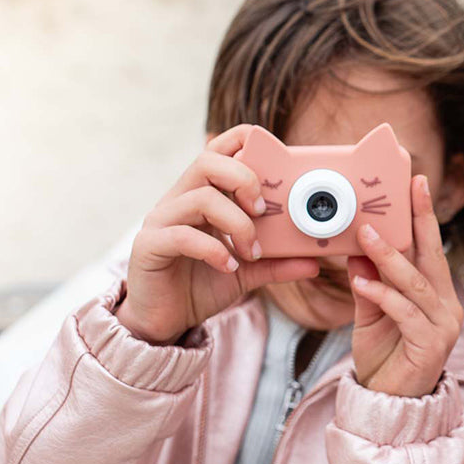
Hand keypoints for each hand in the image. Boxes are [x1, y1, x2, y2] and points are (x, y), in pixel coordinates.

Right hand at [116, 125, 320, 344]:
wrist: (165, 320)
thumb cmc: (203, 284)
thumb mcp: (248, 271)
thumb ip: (278, 262)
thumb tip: (315, 262)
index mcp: (203, 194)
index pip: (219, 149)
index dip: (245, 143)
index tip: (276, 170)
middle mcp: (179, 199)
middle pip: (208, 161)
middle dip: (244, 179)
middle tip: (263, 211)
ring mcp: (161, 219)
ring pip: (201, 198)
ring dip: (237, 224)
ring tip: (252, 251)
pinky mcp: (148, 245)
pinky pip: (182, 235)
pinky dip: (214, 250)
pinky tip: (228, 266)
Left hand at [348, 175, 463, 397]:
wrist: (387, 406)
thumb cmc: (383, 359)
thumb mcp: (369, 316)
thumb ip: (367, 285)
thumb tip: (357, 250)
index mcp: (435, 294)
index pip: (429, 249)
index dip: (423, 216)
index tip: (416, 182)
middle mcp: (446, 306)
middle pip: (432, 256)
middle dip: (420, 220)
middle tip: (406, 188)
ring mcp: (442, 325)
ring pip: (416, 283)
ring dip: (389, 258)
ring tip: (364, 236)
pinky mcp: (431, 344)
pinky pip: (405, 312)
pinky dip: (382, 295)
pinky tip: (361, 282)